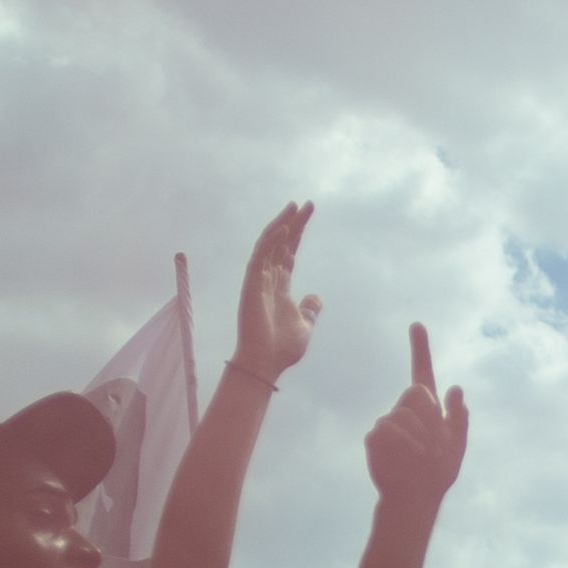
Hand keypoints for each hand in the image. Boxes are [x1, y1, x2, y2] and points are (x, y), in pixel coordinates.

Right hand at [233, 201, 321, 382]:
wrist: (266, 364)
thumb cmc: (282, 348)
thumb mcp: (304, 325)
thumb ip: (309, 309)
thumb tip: (316, 297)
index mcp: (280, 286)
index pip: (289, 251)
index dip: (298, 232)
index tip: (308, 212)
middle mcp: (268, 279)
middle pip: (281, 243)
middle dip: (294, 222)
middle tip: (306, 204)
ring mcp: (258, 280)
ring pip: (270, 244)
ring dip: (283, 224)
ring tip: (295, 206)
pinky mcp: (252, 284)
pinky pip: (260, 256)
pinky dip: (271, 240)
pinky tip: (285, 227)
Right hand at [363, 325, 469, 508]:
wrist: (415, 497)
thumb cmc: (437, 474)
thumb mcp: (457, 446)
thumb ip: (458, 418)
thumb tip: (456, 388)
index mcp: (428, 410)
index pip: (423, 374)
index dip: (421, 350)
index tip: (417, 325)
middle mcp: (406, 411)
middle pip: (417, 392)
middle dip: (429, 413)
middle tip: (436, 442)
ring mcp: (389, 423)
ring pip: (404, 412)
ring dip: (421, 434)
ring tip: (424, 455)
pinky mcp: (375, 437)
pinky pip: (389, 428)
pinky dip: (405, 441)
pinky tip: (410, 456)